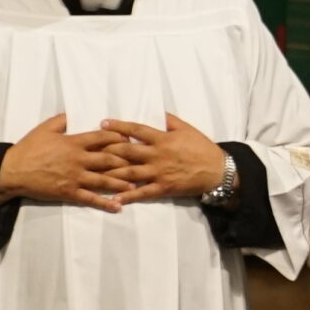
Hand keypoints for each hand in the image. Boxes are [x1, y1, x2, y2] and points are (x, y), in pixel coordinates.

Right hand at [0, 112, 130, 212]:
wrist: (12, 171)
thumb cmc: (28, 148)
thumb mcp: (44, 128)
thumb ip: (62, 120)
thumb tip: (74, 113)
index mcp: (74, 142)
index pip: (102, 138)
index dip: (119, 137)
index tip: (131, 139)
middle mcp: (78, 159)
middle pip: (109, 159)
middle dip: (127, 161)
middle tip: (141, 163)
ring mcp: (74, 177)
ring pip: (103, 179)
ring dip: (121, 183)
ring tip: (136, 186)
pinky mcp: (69, 192)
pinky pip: (90, 198)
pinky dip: (105, 203)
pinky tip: (117, 206)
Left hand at [102, 112, 229, 204]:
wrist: (217, 170)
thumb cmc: (202, 148)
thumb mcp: (187, 129)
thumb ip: (169, 120)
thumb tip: (156, 111)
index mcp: (162, 139)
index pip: (136, 130)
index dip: (118, 126)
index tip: (103, 123)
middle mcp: (157, 155)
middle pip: (127, 151)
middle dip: (107, 150)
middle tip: (91, 149)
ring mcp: (158, 173)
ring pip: (129, 172)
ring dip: (110, 173)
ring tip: (94, 173)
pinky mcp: (163, 188)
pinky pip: (142, 193)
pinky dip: (127, 196)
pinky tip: (114, 199)